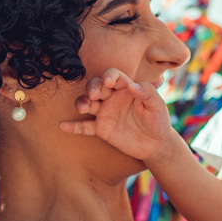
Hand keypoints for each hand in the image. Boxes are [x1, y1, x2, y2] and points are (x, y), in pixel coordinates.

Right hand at [60, 67, 174, 161]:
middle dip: (92, 88)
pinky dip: (74, 126)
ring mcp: (105, 113)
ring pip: (88, 103)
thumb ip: (148, 93)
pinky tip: (63, 126)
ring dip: (82, 103)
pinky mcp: (101, 129)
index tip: (108, 82)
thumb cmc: (158, 121)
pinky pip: (85, 127)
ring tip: (82, 108)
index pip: (114, 76)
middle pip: (96, 87)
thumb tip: (133, 85)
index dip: (109, 76)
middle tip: (94, 95)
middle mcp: (112, 98)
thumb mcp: (158, 106)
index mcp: (126, 89)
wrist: (156, 144)